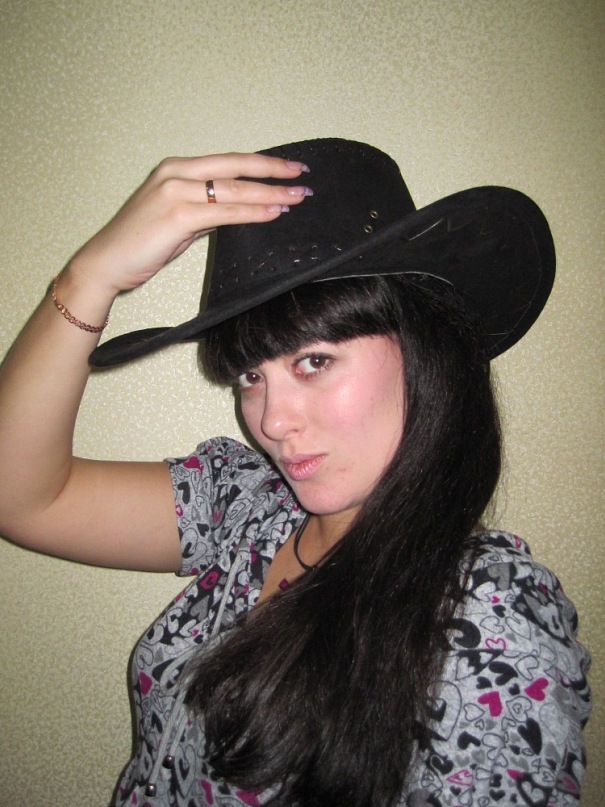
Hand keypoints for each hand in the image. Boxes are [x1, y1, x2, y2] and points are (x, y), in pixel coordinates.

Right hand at [66, 152, 310, 295]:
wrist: (106, 262)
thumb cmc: (139, 244)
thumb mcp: (177, 220)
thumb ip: (204, 211)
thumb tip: (235, 212)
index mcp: (176, 168)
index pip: (228, 162)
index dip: (261, 163)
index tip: (289, 167)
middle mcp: (176, 173)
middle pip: (236, 167)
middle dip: (273, 171)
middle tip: (303, 175)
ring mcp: (176, 191)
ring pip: (234, 189)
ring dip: (270, 193)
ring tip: (297, 197)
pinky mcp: (178, 215)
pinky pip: (225, 212)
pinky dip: (252, 212)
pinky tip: (274, 212)